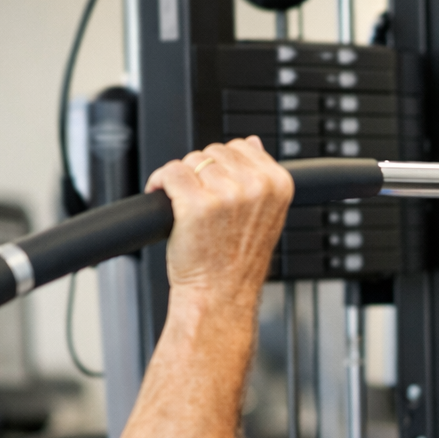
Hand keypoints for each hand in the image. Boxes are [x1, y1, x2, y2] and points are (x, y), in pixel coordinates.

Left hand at [145, 137, 293, 306]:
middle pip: (214, 151)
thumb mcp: (267, 214)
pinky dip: (160, 184)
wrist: (221, 294)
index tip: (219, 189)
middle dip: (203, 173)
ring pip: (191, 160)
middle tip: (204, 205)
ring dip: (182, 180)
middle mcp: (256, 186)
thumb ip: (261, 177)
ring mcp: (227, 194)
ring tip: (188, 209)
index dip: (224, 167)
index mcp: (278, 184)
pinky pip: (169, 172)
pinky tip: (168, 203)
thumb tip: (253, 142)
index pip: (243, 146)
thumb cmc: (238, 261)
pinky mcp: (196, 202)